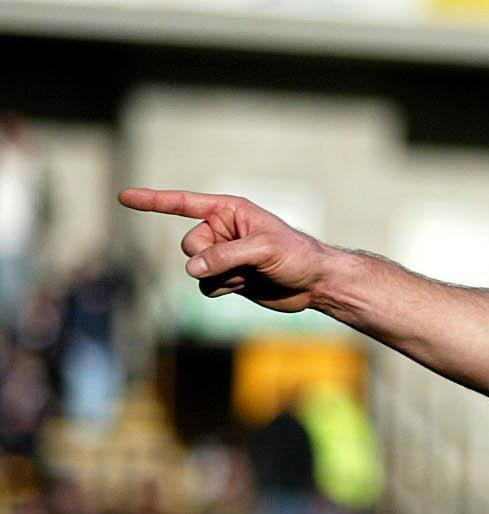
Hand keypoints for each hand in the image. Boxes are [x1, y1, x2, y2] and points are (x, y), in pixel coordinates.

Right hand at [118, 189, 331, 311]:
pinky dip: (222, 288)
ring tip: (249, 274)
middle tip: (242, 263)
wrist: (314, 283)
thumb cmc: (296, 256)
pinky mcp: (226, 277)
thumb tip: (192, 268)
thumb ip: (225, 256)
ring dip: (219, 276)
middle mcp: (220, 230)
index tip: (122, 197)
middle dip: (209, 258)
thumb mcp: (263, 250)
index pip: (182, 204)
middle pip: (188, 246)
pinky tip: (246, 285)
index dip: (152, 201)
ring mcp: (221, 255)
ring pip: (194, 269)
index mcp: (228, 211)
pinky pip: (205, 285)